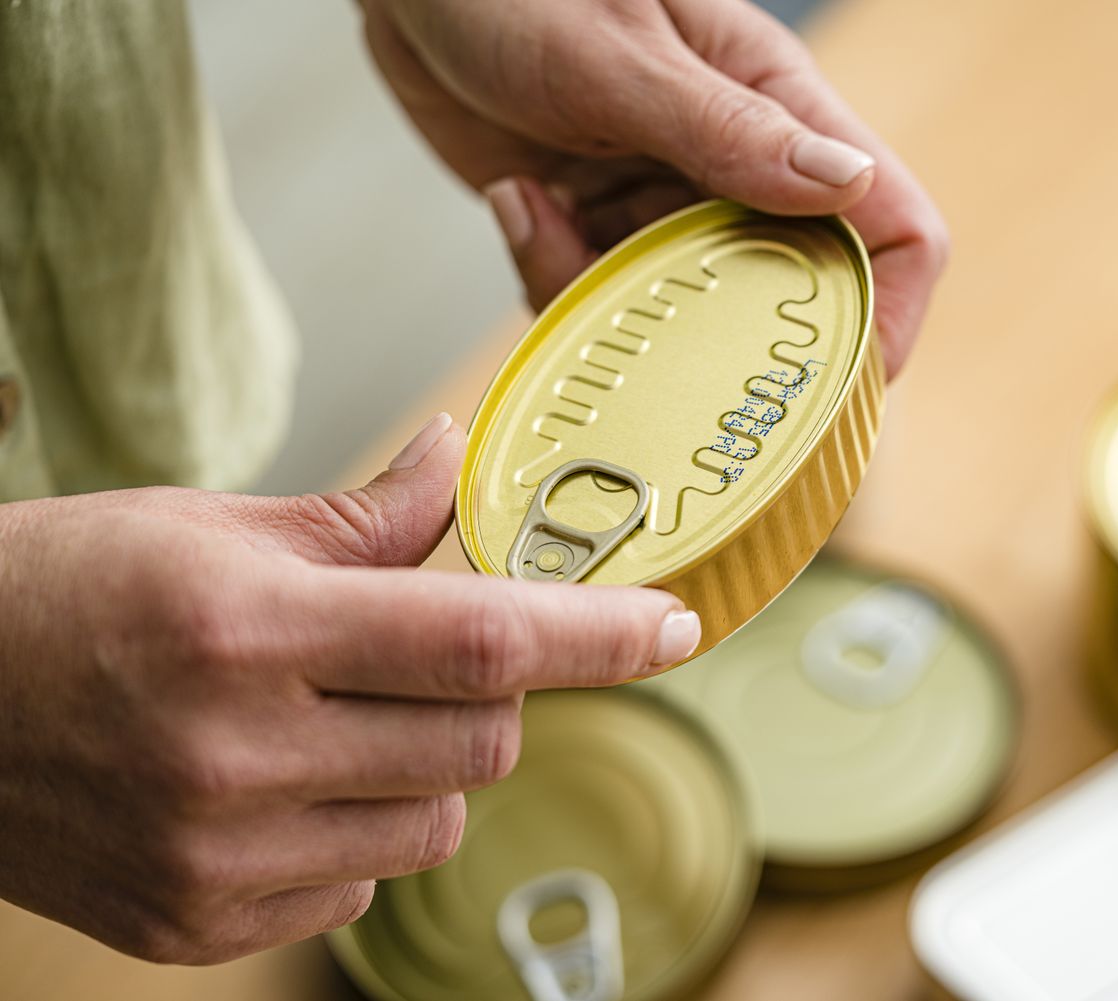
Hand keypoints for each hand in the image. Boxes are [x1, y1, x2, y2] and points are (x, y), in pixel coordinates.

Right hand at [0, 413, 698, 963]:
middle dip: (492, 692)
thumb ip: (364, 516)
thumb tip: (462, 459)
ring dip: (425, 768)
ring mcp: (216, 857)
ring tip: (332, 720)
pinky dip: (356, 834)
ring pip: (434, 824)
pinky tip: (279, 787)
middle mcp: (236, 755)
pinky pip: (359, 891)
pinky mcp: (199, 925)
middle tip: (428, 652)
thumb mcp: (210, 525)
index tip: (675, 624)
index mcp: (248, 629)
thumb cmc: (61, 592)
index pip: (480, 639)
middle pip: (479, 740)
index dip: (600, 636)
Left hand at [360, 0, 946, 377]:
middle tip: (651, 327)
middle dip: (724, 339)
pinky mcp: (602, 225)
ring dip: (612, 301)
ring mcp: (669, 203)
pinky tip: (519, 200)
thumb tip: (850, 187)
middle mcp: (740, 170)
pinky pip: (603, 302)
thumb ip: (728, 129)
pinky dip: (554, 275)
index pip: (894, 228)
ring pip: (685, 319)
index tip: (838, 386)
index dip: (887, 316)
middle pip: (789, 300)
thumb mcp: (620, 57)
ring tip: (546, 214)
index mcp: (781, 112)